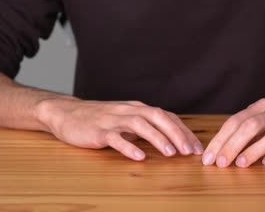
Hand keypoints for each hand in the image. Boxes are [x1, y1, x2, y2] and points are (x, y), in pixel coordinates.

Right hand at [35, 99, 202, 160]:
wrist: (67, 113)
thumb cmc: (100, 119)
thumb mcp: (126, 120)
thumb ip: (145, 127)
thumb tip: (170, 139)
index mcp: (138, 108)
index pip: (166, 117)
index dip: (183, 131)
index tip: (197, 147)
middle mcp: (129, 110)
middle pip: (157, 117)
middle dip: (176, 134)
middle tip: (189, 152)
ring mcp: (113, 119)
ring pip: (140, 125)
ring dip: (157, 139)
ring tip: (170, 154)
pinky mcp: (98, 130)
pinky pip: (115, 138)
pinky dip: (128, 146)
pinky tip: (138, 157)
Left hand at [202, 98, 264, 166]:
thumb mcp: (263, 118)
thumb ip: (244, 129)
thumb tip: (218, 149)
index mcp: (262, 106)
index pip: (236, 121)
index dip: (220, 139)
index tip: (208, 157)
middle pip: (252, 126)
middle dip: (233, 145)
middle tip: (221, 163)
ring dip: (255, 149)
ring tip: (241, 164)